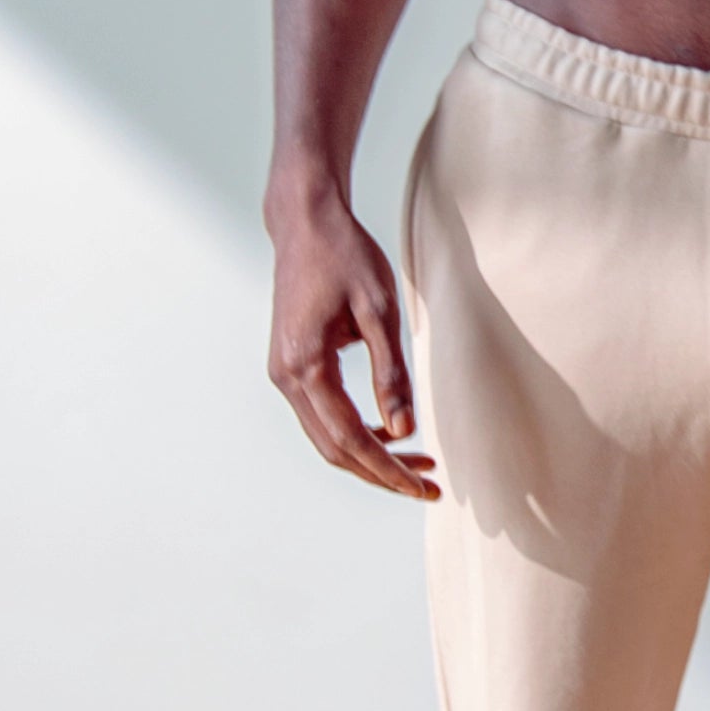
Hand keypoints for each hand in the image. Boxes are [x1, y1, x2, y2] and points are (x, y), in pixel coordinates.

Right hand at [266, 185, 438, 500]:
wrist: (306, 224)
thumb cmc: (345, 257)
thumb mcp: (379, 312)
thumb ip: (391, 374)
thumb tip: (404, 431)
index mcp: (306, 366)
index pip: (351, 438)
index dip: (389, 469)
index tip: (423, 486)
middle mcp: (286, 377)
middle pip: (334, 450)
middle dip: (381, 474)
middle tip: (427, 486)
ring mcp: (282, 373)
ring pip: (326, 438)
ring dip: (369, 456)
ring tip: (417, 462)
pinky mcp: (290, 366)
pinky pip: (321, 416)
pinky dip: (354, 432)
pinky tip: (390, 431)